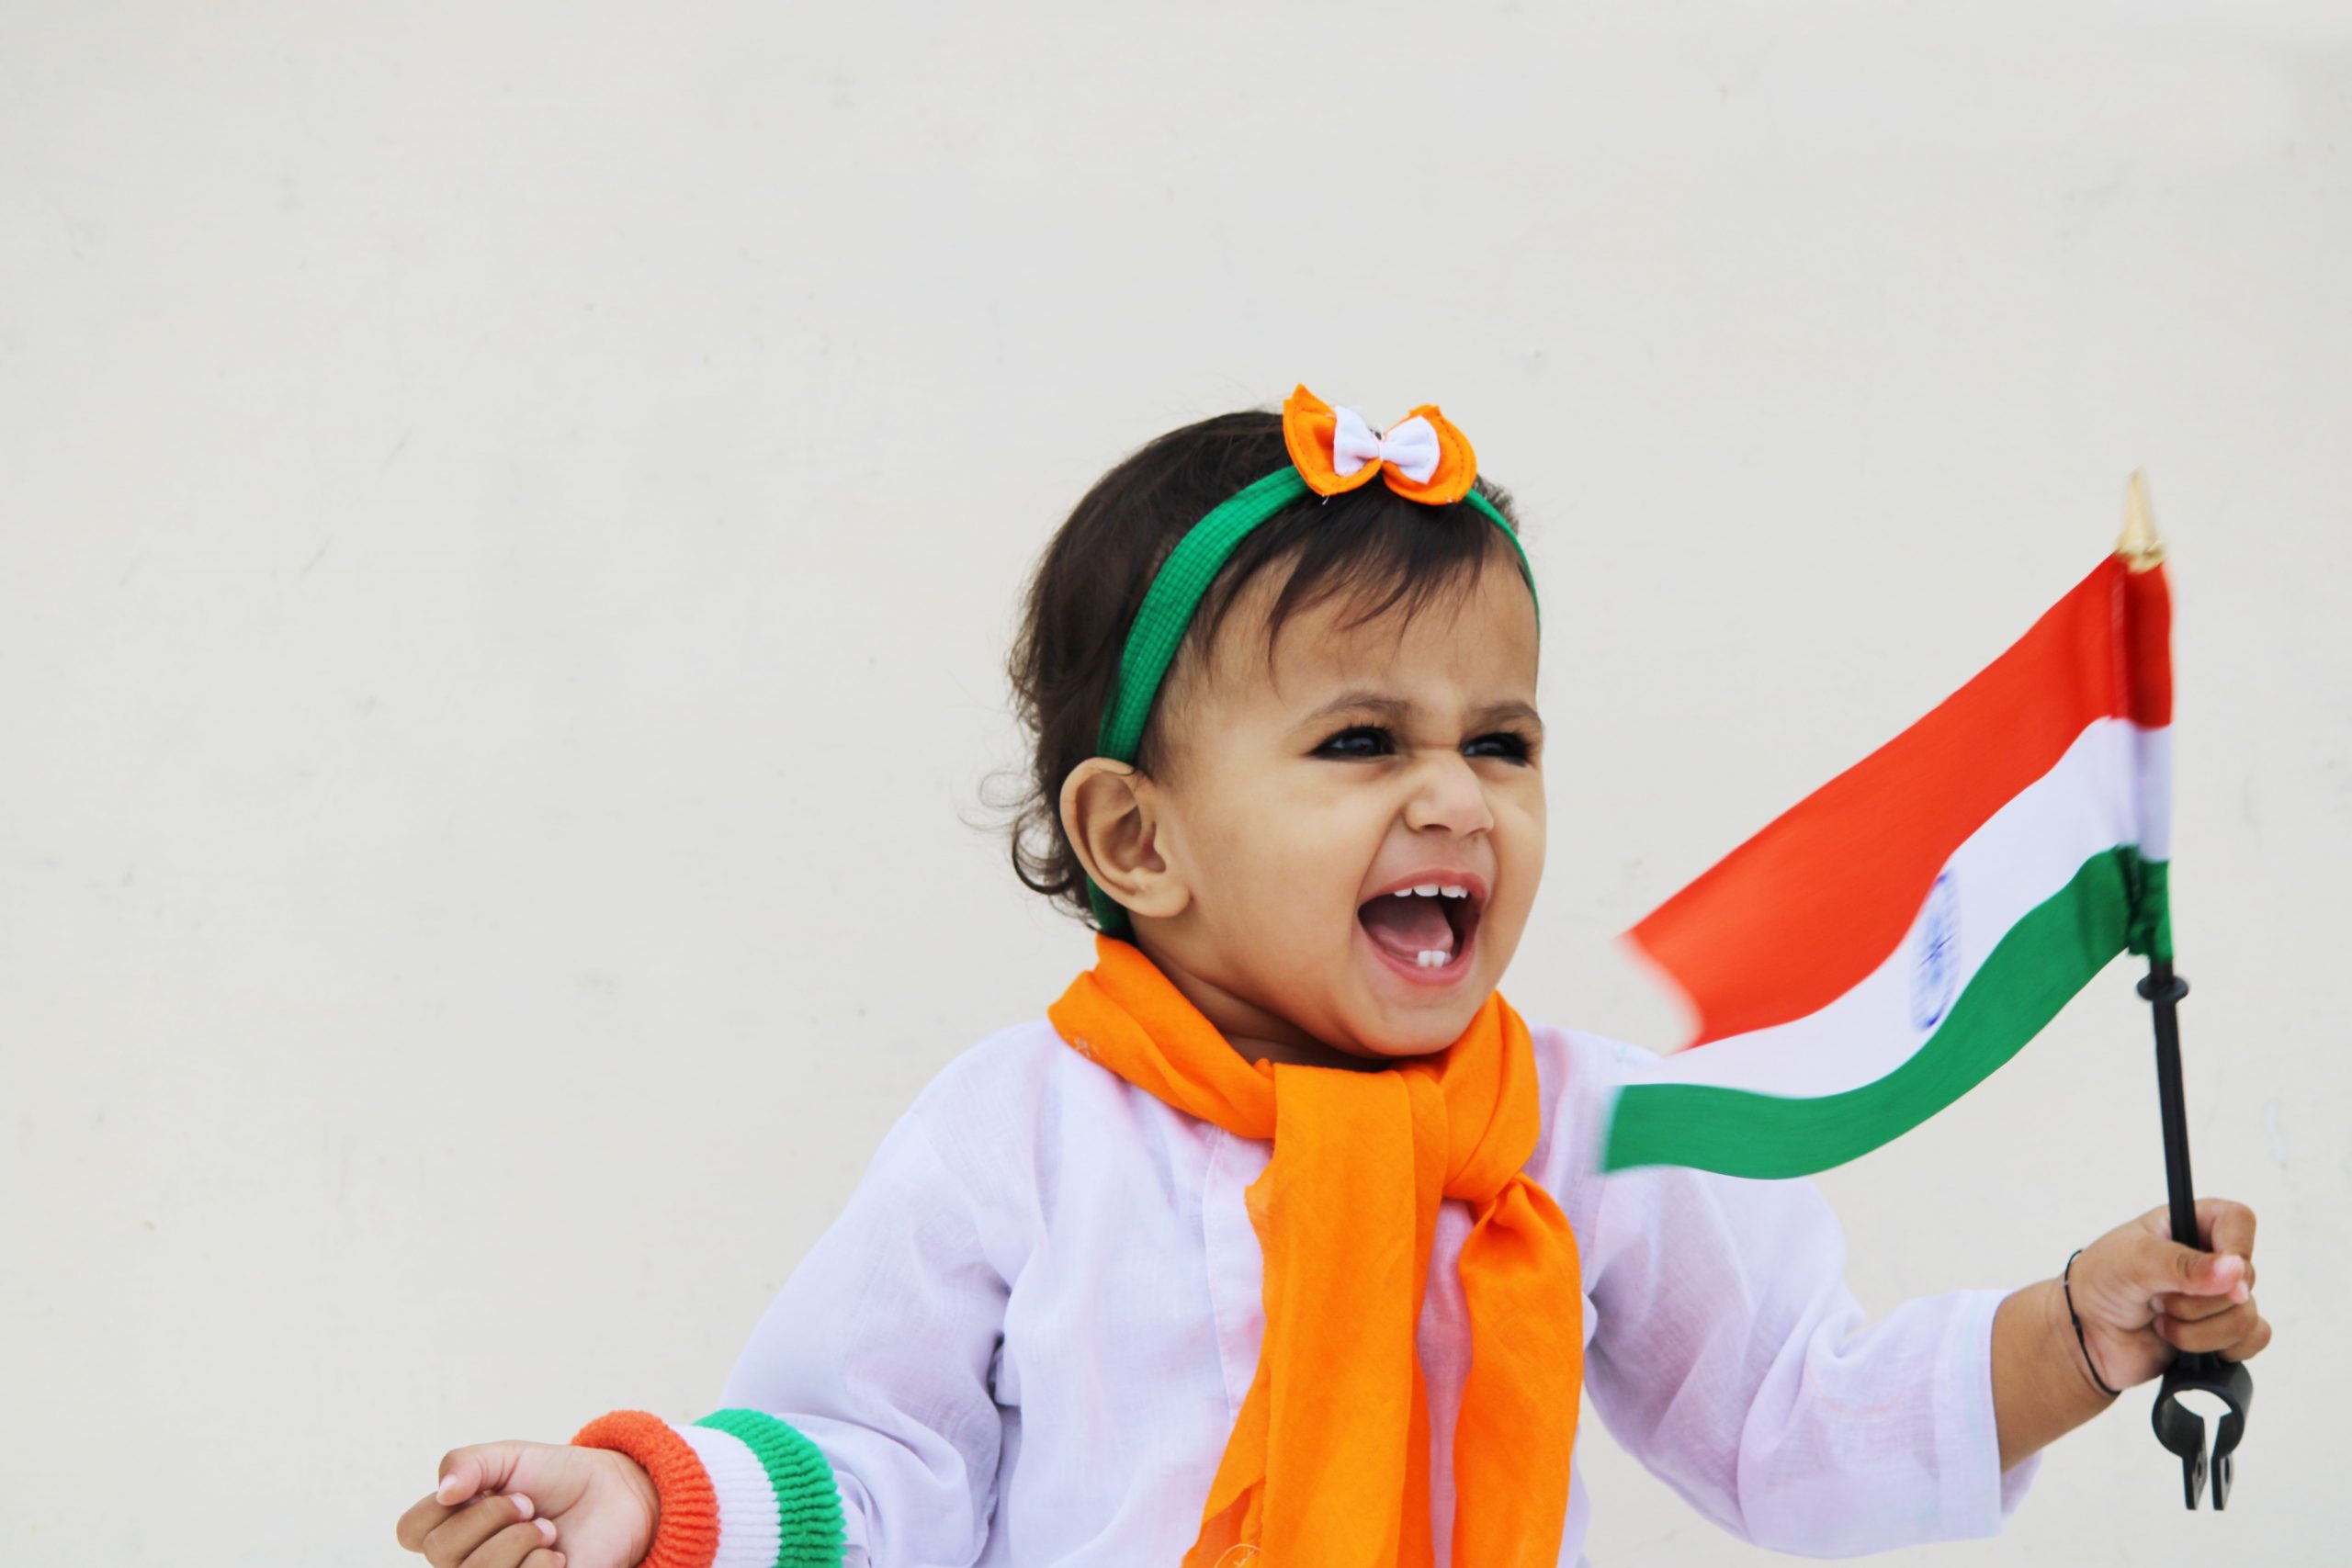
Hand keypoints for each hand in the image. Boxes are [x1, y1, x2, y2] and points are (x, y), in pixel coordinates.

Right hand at [394, 1441, 659, 1567]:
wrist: (615, 1497)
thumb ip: (468, 1463)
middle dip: (493, 1516)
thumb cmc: (556, 1478)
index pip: (409, 1530)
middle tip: (529, 1505)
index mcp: (450, 1524)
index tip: (494, 1487)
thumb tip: (444, 1491)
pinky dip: (540, 1565)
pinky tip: (557, 1557)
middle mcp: (464, 1560)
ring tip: (547, 1529)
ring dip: (519, 1540)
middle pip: (441, 1551)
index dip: (444, 1506)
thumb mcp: (509, 1456)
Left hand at [2066, 1198, 2270, 1392]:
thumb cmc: (2099, 1283)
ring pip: (2246, 1316)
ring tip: (2160, 1320)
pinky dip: (2216, 1348)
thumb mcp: (2132, 1260)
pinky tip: (2181, 1343)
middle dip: (2197, 1300)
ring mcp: (2219, 1297)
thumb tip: (2235, 1270)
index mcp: (2189, 1223)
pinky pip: (2252, 1341)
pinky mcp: (2223, 1333)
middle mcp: (2210, 1258)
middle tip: (2156, 1297)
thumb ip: (2182, 1264)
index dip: (2236, 1247)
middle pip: (2245, 1278)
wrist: (2085, 1335)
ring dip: (2197, 1329)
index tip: (2215, 1274)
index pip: (2238, 1220)